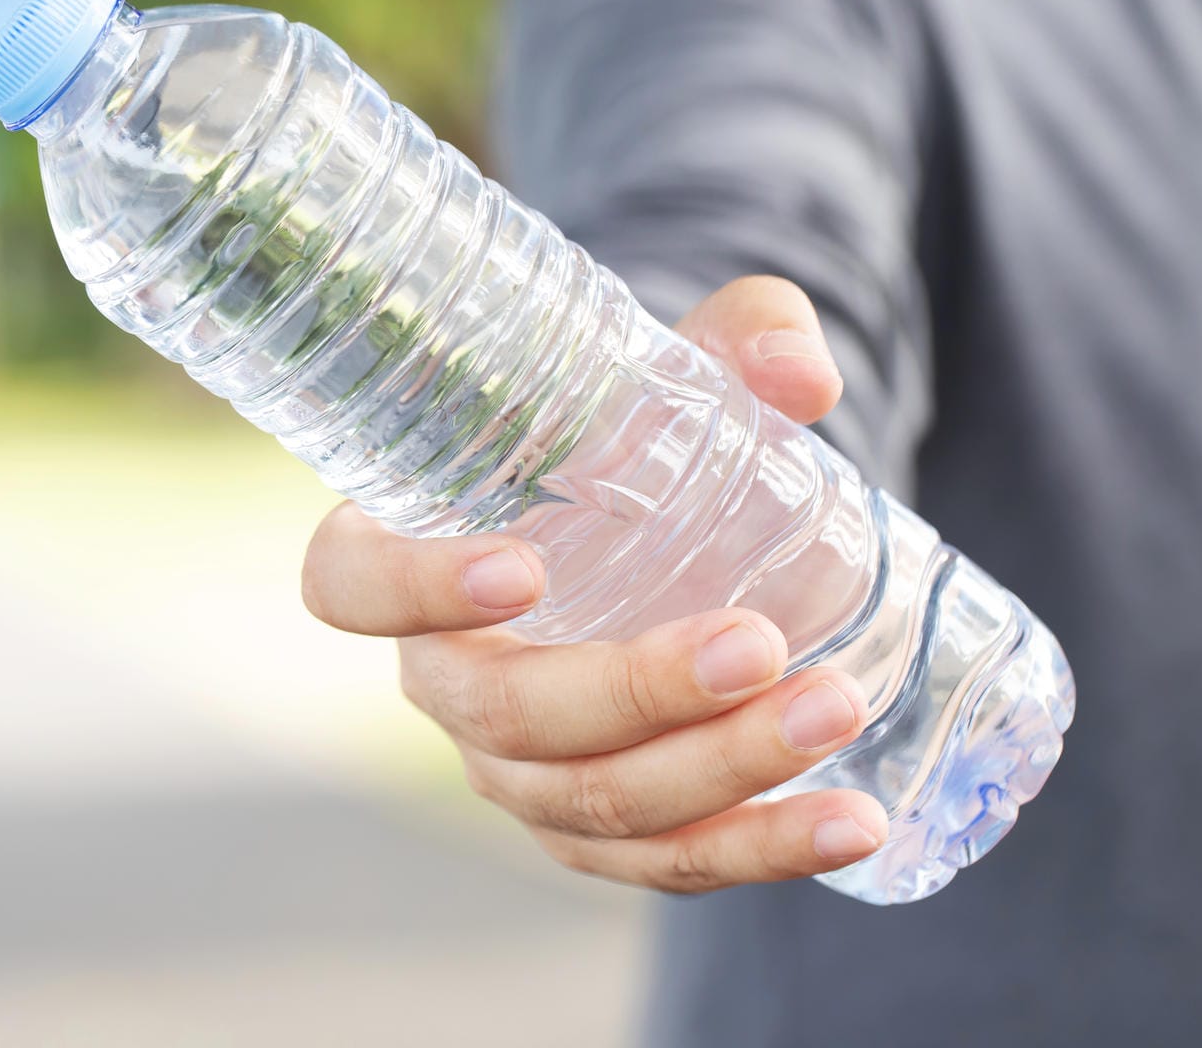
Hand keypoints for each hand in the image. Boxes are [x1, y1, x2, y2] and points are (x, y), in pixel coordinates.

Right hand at [300, 275, 888, 892]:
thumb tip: (800, 376)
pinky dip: (760, 849)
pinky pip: (663, 863)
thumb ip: (740, 339)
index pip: (350, 586)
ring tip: (837, 709)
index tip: (521, 566)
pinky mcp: (599, 830)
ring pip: (591, 803)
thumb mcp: (684, 367)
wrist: (689, 526)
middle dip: (631, 693)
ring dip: (718, 770)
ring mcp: (518, 768)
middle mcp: (446, 676)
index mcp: (409, 552)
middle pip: (501, 716)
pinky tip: (851, 820)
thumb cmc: (642, 434)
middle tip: (755, 643)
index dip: (411, 589)